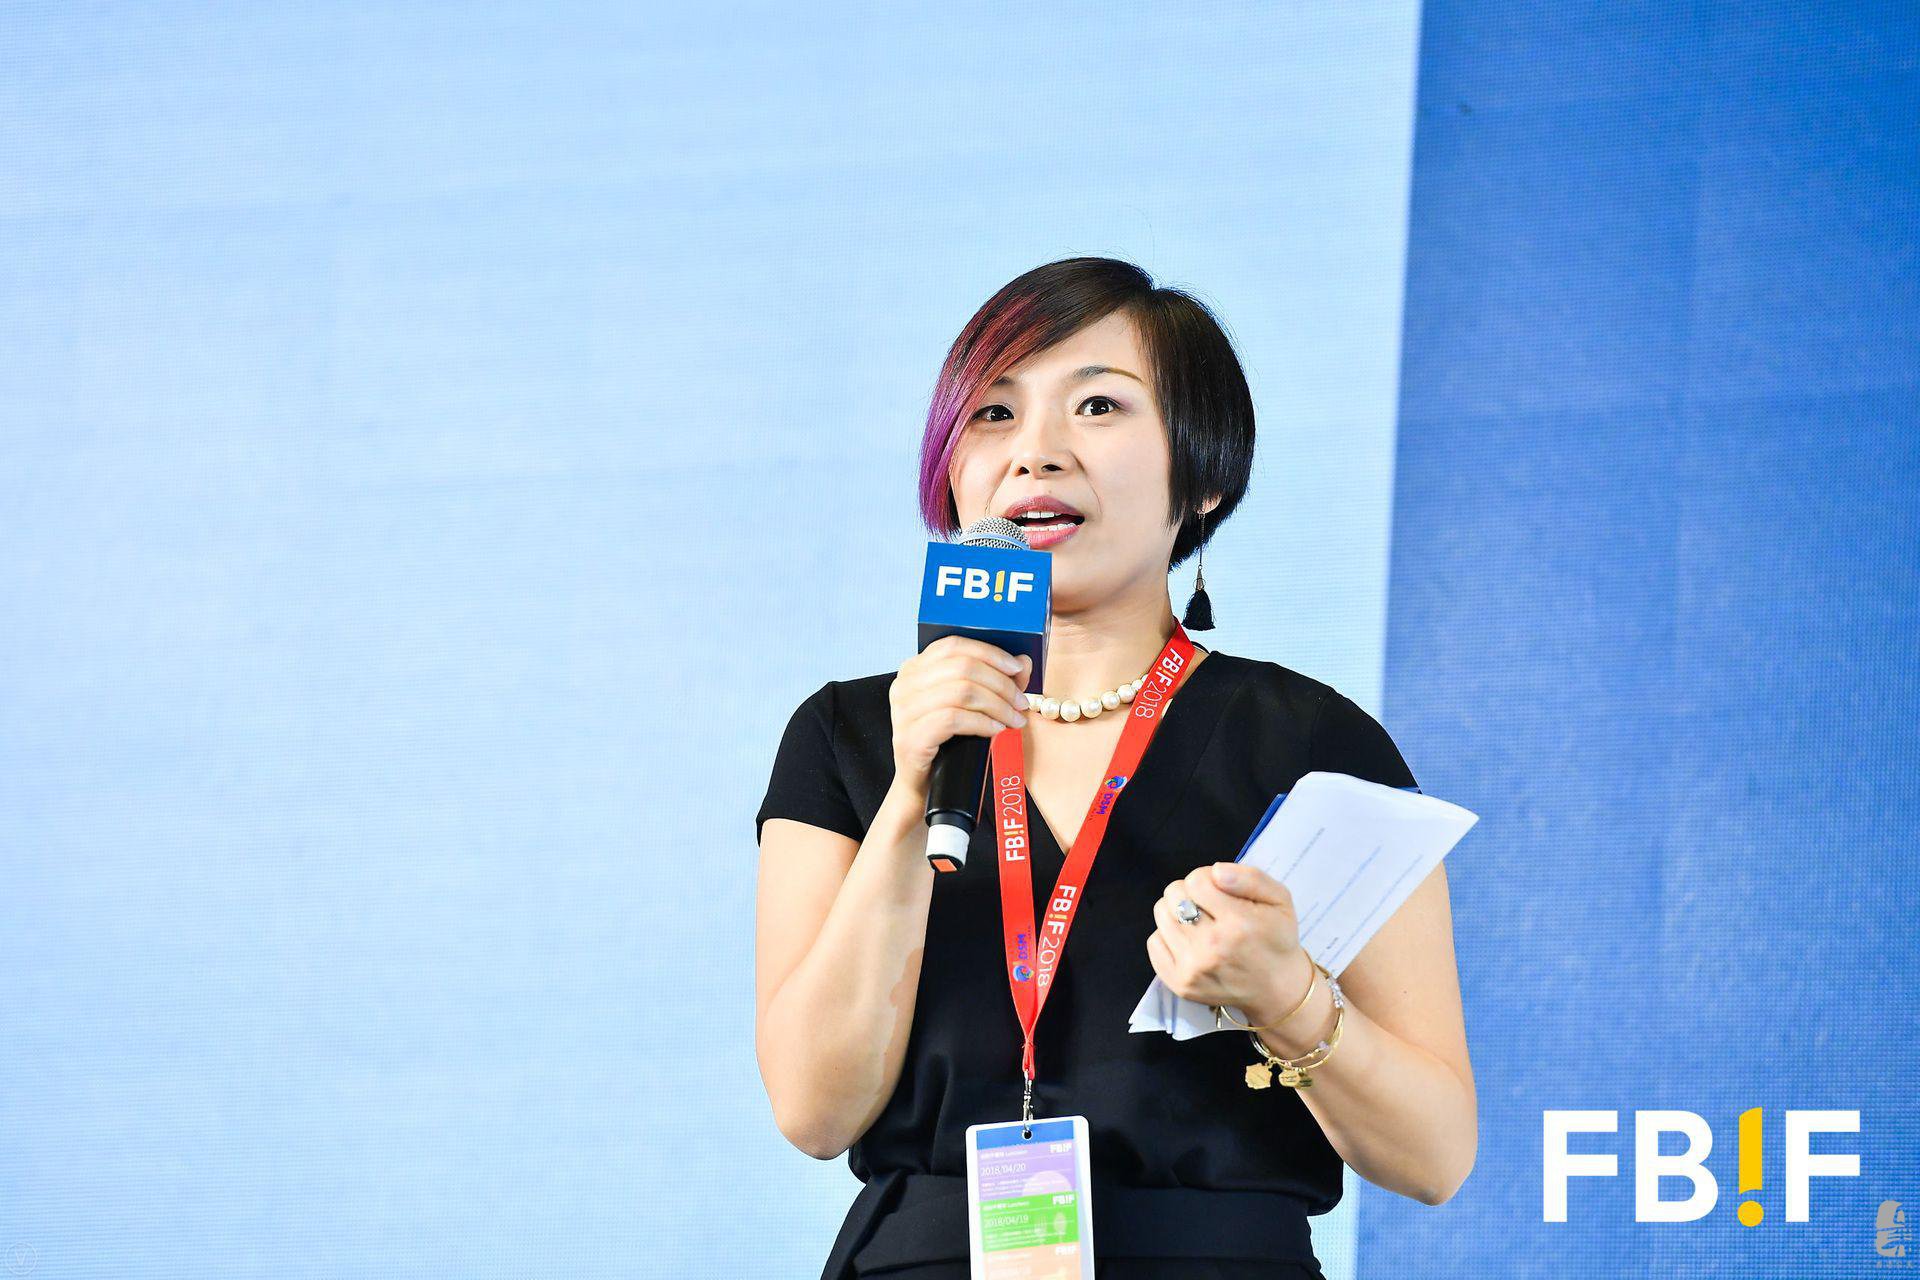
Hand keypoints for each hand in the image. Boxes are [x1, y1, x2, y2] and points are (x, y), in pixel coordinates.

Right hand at [888, 635, 1031, 793]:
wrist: (923, 786)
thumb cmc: (947, 743)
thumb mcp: (972, 707)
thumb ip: (996, 681)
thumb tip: (1025, 661)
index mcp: (914, 669)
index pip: (953, 645)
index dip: (989, 653)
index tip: (1018, 668)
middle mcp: (903, 685)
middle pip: (961, 667)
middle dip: (1000, 683)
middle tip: (1021, 702)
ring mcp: (903, 712)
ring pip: (961, 692)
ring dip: (997, 705)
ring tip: (1015, 719)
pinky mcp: (910, 738)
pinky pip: (953, 719)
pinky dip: (982, 722)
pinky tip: (997, 730)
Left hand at [1147, 862, 1309, 1017]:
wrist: (1276, 987)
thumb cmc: (1276, 937)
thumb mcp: (1280, 898)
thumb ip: (1250, 877)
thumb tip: (1215, 872)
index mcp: (1239, 923)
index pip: (1196, 881)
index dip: (1205, 878)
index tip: (1217, 890)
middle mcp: (1213, 947)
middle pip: (1174, 896)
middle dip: (1189, 893)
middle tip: (1208, 906)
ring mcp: (1193, 969)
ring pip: (1161, 915)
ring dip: (1176, 912)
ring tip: (1198, 921)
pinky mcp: (1180, 984)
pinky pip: (1154, 943)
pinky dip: (1167, 936)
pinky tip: (1189, 940)